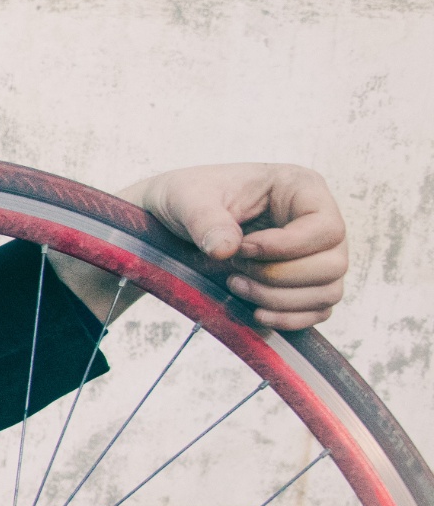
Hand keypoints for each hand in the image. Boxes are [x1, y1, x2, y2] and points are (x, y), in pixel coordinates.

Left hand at [50, 163, 348, 329]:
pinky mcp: (305, 282)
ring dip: (280, 299)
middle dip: (279, 277)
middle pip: (334, 265)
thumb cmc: (185, 198)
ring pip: (328, 291)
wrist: (172, 220)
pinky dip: (288, 318)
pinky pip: (318, 310)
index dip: (286, 248)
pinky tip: (253, 311)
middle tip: (235, 272)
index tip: (241, 249)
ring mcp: (317, 254)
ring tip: (235, 286)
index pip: (327, 228)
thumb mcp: (187, 199)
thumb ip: (206, 220)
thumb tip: (226, 250)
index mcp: (302, 188)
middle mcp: (319, 220)